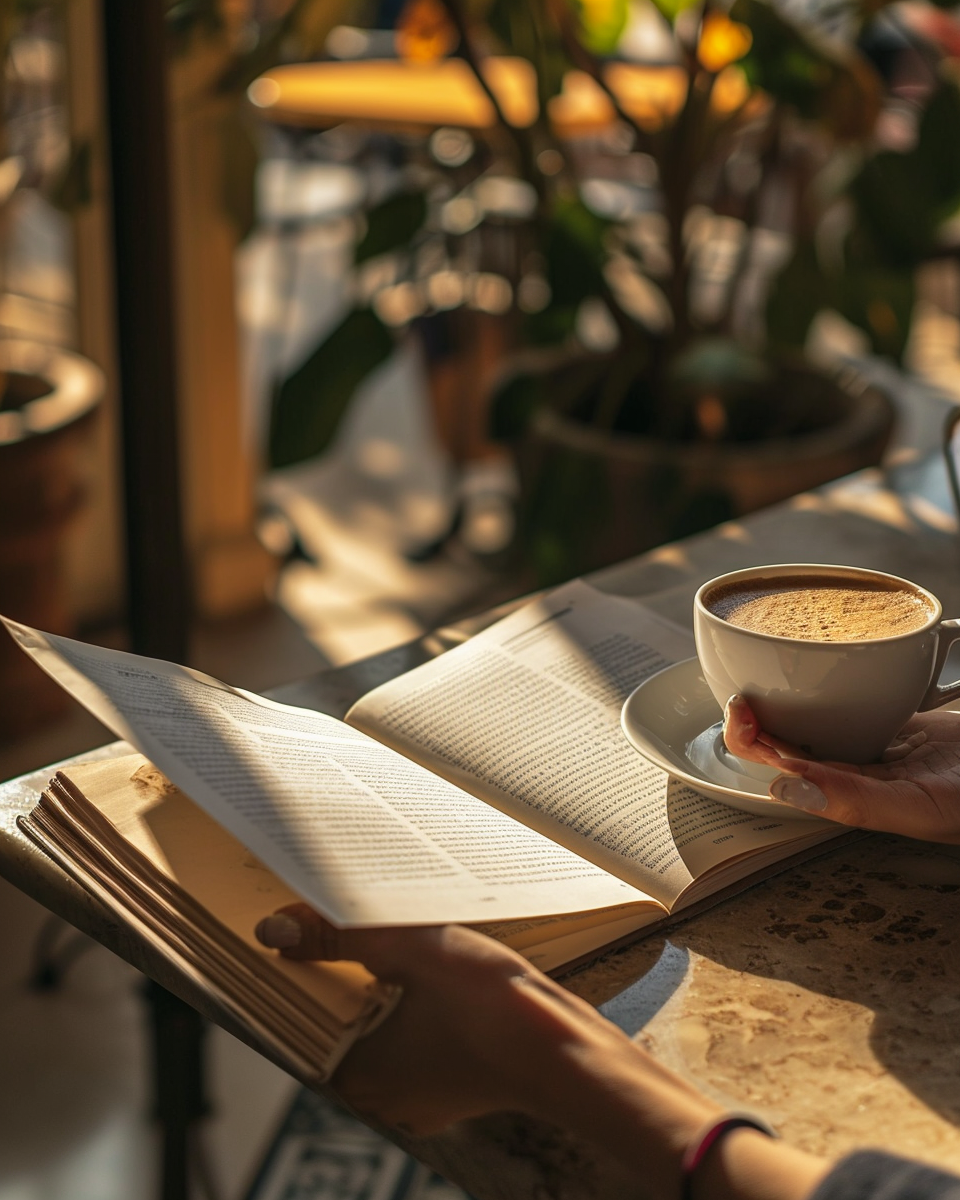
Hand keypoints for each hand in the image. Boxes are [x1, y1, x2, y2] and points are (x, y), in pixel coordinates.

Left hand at [254, 906, 664, 1137]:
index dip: (305, 974)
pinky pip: (420, 1042)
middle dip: (346, 977)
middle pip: (344, 1023)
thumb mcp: (409, 953)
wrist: (565, 1048)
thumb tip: (276, 928)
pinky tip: (435, 977)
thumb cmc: (490, 1009)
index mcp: (360, 1074)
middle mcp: (385, 1098)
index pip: (307, 1020)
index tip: (307, 938)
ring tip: (395, 947)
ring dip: (385, 990)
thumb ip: (339, 936)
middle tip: (350, 930)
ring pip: (384, 1031)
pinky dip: (419, 1010)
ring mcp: (424, 1097)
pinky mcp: (457, 1085)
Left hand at [723, 694, 959, 841]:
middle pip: (795, 743)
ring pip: (820, 722)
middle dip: (761, 720)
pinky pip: (856, 704)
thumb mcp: (918, 808)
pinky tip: (815, 669)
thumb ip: (857, 802)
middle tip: (742, 687)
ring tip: (762, 674)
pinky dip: (830, 687)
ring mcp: (879, 745)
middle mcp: (859, 770)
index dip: (755, 743)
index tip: (741, 709)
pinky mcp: (902, 722)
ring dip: (789, 702)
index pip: (787, 768)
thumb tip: (786, 785)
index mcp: (852, 794)